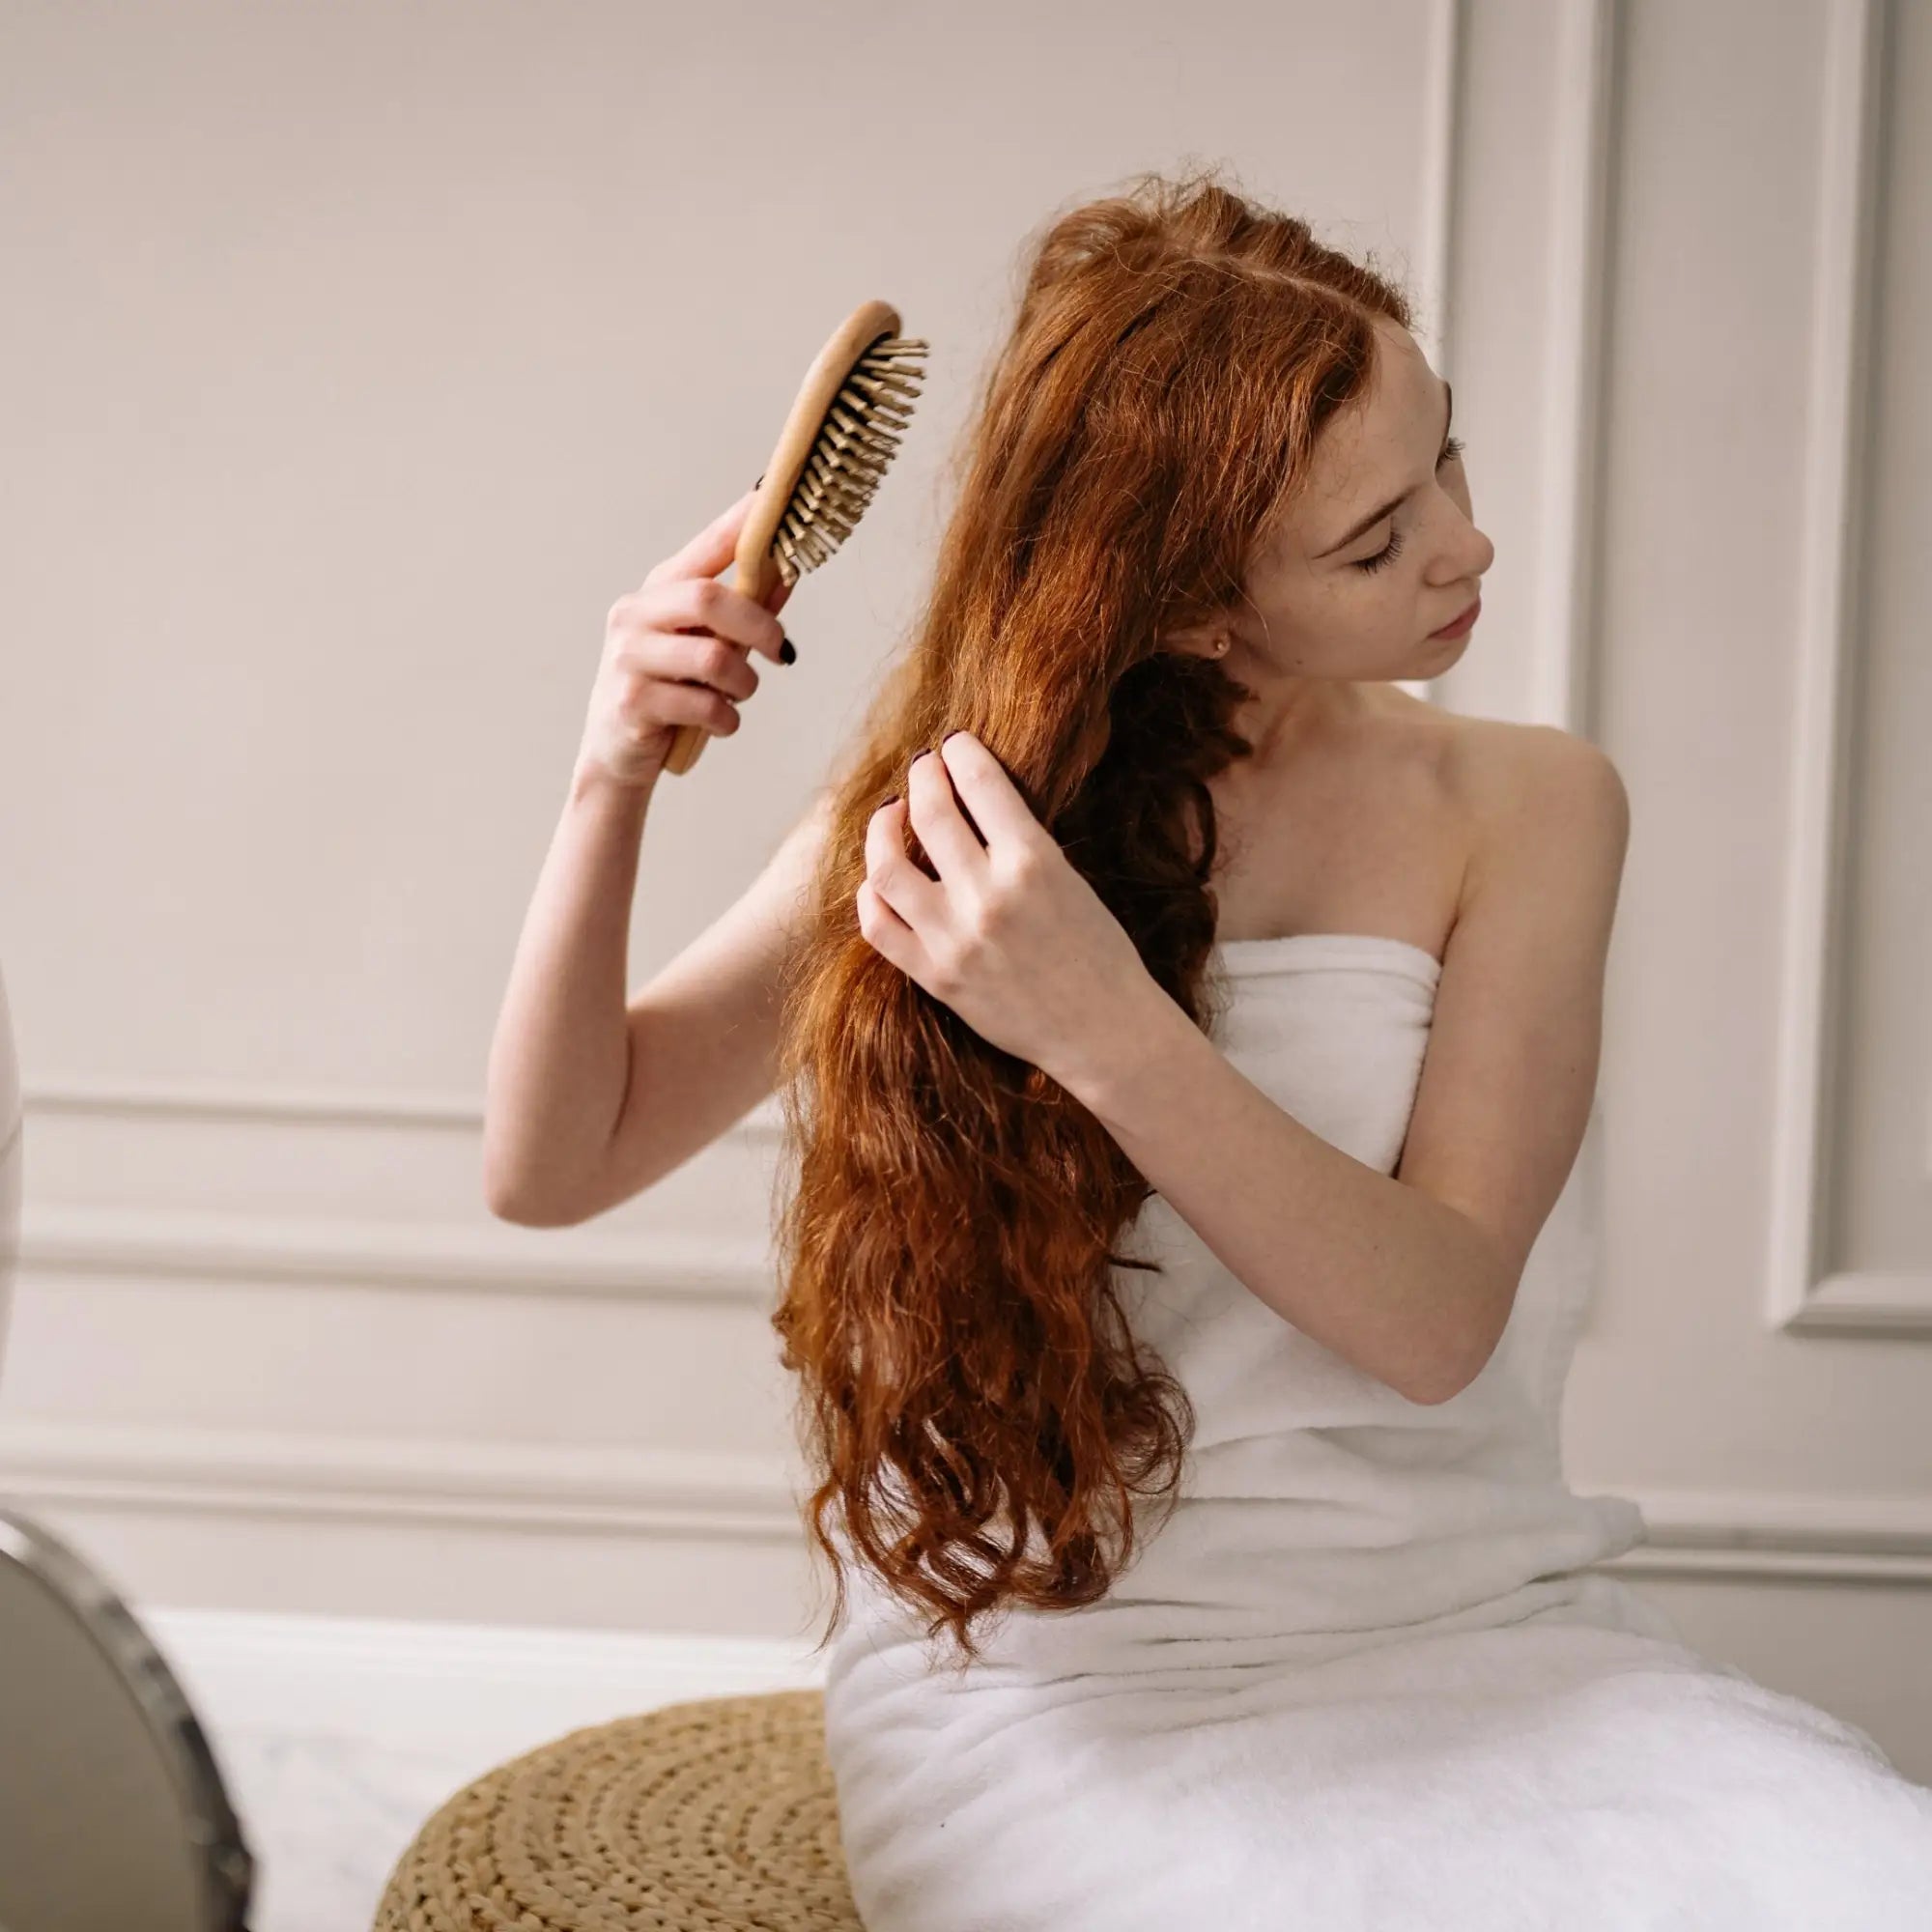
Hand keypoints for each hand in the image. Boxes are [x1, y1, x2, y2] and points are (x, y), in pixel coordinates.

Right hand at [578, 486, 795, 790]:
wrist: (616, 756)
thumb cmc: (670, 695)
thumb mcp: (707, 648)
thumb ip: (743, 613)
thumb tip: (789, 571)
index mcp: (657, 592)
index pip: (707, 546)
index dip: (742, 523)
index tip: (775, 498)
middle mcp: (635, 615)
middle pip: (709, 598)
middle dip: (759, 625)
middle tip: (782, 652)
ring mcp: (628, 658)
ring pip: (714, 658)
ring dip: (745, 684)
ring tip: (737, 696)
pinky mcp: (631, 703)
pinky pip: (705, 705)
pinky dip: (727, 719)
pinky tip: (717, 722)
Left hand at [856, 731, 1160, 1093]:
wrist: (1104, 1031)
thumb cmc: (1100, 954)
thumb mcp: (1071, 881)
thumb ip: (1020, 845)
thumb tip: (972, 803)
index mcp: (1034, 863)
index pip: (981, 782)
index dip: (961, 752)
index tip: (954, 745)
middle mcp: (989, 896)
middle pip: (930, 812)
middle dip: (923, 777)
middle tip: (924, 770)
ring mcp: (955, 939)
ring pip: (888, 866)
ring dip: (882, 828)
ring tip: (891, 815)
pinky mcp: (935, 976)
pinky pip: (878, 925)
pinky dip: (872, 893)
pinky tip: (880, 879)